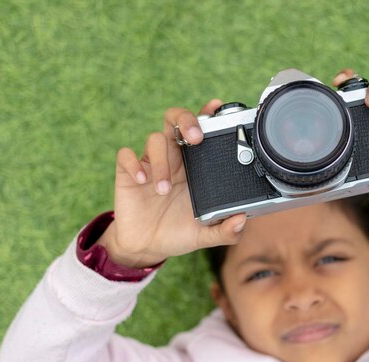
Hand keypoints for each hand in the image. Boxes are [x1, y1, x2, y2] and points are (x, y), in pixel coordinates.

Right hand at [96, 100, 246, 267]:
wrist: (147, 247)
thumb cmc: (179, 232)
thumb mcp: (205, 235)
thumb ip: (226, 231)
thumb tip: (242, 221)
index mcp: (195, 165)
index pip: (201, 130)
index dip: (208, 115)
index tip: (217, 107)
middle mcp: (174, 157)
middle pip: (176, 119)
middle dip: (186, 120)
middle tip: (195, 139)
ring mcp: (151, 163)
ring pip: (154, 139)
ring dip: (161, 162)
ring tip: (164, 190)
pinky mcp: (129, 173)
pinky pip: (126, 155)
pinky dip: (134, 165)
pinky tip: (143, 181)